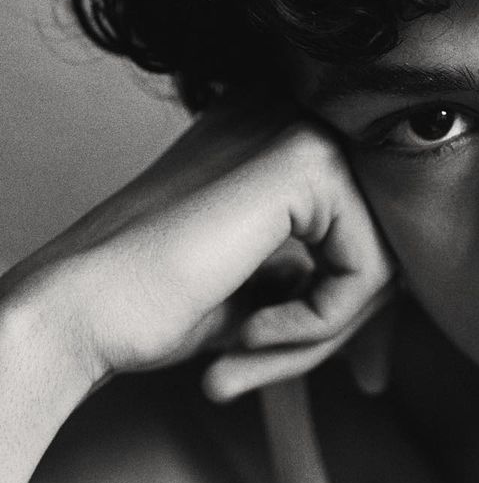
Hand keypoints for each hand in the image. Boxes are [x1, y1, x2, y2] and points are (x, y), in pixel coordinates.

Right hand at [0, 102, 394, 401]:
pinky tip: (247, 333)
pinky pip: (368, 271)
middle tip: (270, 364)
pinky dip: (319, 325)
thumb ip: (323, 276)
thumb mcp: (263, 287)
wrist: (77, 312)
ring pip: (385, 259)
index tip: (341, 366)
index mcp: (279, 138)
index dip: (351, 305)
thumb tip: (397, 299)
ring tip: (249, 353)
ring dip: (327, 331)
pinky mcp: (306, 162)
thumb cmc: (154, 305)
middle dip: (344, 322)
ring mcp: (301, 129)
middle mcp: (295, 116)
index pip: (367, 226)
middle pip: (386, 239)